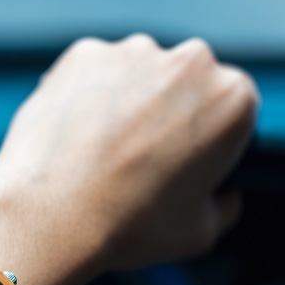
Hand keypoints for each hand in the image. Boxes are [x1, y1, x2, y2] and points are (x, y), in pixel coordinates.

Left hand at [0, 34, 256, 267]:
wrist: (50, 216)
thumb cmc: (130, 227)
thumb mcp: (200, 233)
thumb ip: (225, 207)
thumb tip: (226, 196)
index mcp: (232, 100)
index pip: (234, 110)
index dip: (212, 140)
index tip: (187, 165)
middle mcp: (190, 61)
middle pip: (189, 83)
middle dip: (173, 112)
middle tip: (143, 158)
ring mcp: (133, 51)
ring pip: (141, 74)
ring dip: (131, 101)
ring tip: (104, 150)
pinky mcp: (85, 53)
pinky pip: (96, 72)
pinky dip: (90, 95)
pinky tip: (78, 135)